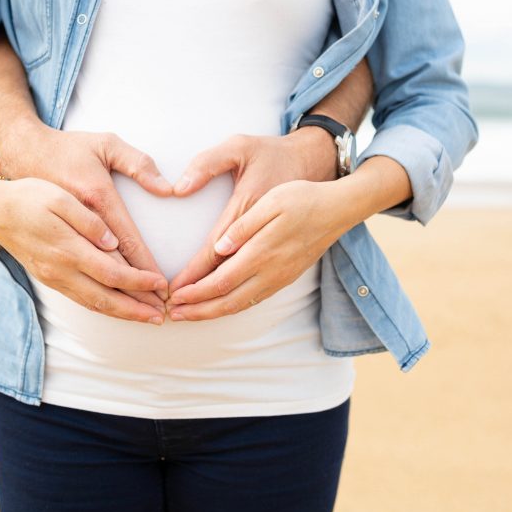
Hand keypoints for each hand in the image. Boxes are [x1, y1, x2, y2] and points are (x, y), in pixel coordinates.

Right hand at [0, 177, 167, 323]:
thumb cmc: (29, 195)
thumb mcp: (60, 197)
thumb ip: (87, 220)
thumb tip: (111, 242)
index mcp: (68, 247)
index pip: (112, 272)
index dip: (139, 282)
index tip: (161, 284)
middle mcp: (60, 269)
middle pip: (105, 298)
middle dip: (135, 309)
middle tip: (161, 316)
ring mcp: (53, 277)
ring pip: (93, 303)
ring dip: (121, 313)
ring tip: (146, 317)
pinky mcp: (49, 278)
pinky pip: (80, 299)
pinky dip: (103, 307)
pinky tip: (117, 308)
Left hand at [167, 179, 352, 320]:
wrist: (338, 209)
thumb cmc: (302, 197)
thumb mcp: (272, 201)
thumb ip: (244, 226)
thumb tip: (219, 248)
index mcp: (263, 250)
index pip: (221, 279)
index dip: (195, 291)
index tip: (174, 295)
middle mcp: (271, 271)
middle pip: (227, 300)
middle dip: (197, 309)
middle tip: (173, 313)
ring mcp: (280, 277)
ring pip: (241, 304)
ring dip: (212, 312)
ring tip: (189, 314)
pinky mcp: (285, 278)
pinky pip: (254, 299)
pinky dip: (232, 306)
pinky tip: (219, 306)